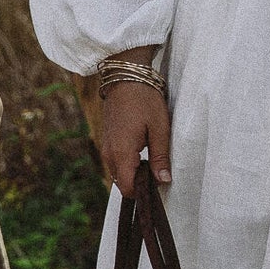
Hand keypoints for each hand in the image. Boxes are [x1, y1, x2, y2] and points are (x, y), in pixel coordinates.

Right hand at [100, 81, 171, 198]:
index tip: (159, 182)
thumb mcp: (159, 128)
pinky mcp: (107, 141)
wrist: (125, 77)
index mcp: (121, 153)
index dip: (144, 191)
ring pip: (119, 174)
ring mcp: (106, 147)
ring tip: (152, 158)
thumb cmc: (145, 100)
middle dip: (140, 183)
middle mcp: (109, 154)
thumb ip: (160, 157)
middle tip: (159, 169)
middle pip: (123, 184)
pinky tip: (143, 151)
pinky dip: (128, 164)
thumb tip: (163, 181)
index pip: (128, 188)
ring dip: (134, 173)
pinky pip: (116, 163)